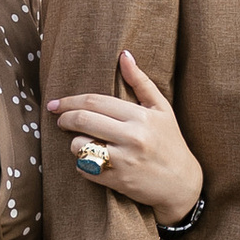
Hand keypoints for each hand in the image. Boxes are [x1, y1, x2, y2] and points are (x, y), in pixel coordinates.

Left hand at [46, 49, 203, 222]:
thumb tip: (124, 55)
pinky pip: (84, 168)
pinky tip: (92, 160)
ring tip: (83, 142)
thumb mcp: (162, 109)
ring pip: (79, 145)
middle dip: (64, 118)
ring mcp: (124, 160)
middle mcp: (132, 137)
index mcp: (140, 116)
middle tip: (60, 120)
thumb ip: (141, 82)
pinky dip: (82, 163)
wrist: (182, 184)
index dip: (70, 101)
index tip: (56, 104)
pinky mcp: (117, 181)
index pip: (95, 102)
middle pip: (82, 120)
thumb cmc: (171, 142)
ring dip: (75, 143)